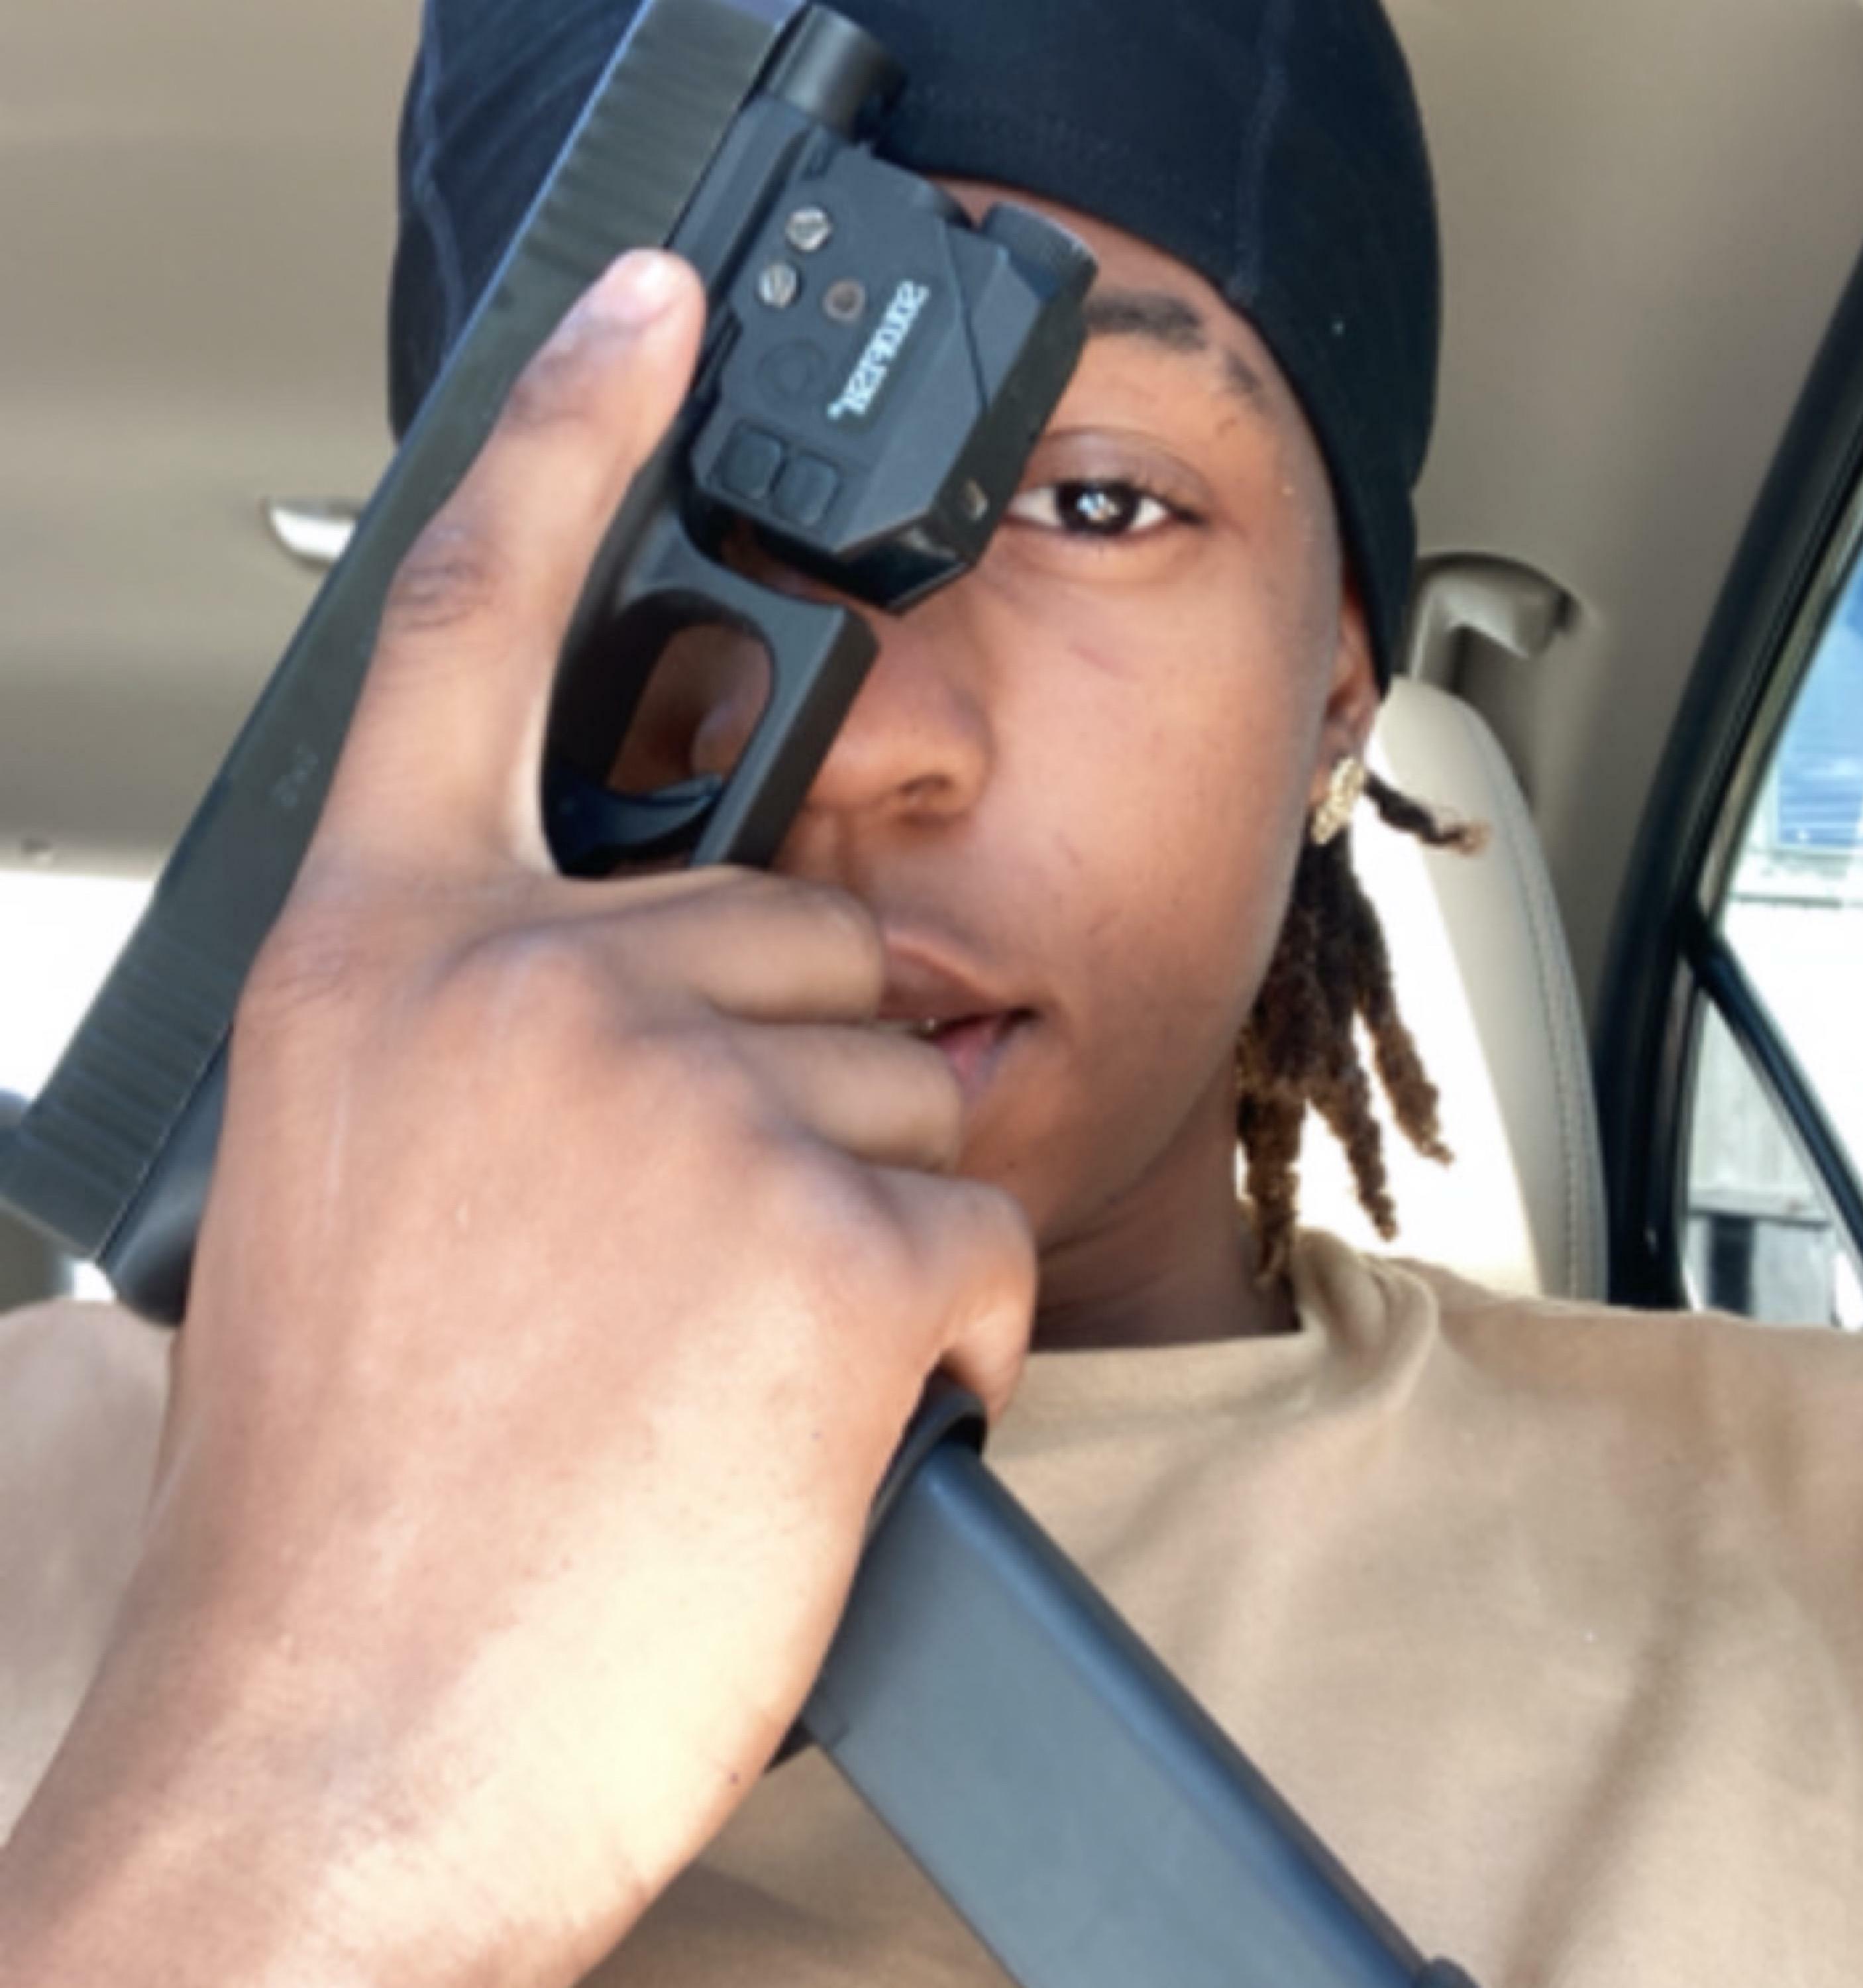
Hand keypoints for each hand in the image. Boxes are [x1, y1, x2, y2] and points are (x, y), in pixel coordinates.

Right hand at [0, 251, 1034, 1987]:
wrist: (340, 1753)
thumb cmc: (361, 1492)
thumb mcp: (365, 1191)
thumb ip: (500, 1036)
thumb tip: (648, 996)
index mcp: (392, 962)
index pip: (475, 621)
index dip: (569, 439)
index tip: (651, 305)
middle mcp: (532, 989)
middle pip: (803, 931)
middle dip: (787, 1085)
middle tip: (670, 1270)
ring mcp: (689, 1103)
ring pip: (906, 1084)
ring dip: (854, 1221)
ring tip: (707, 1371)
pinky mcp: (835, 1243)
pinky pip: (978, 1235)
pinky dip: (939, 1342)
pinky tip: (810, 1434)